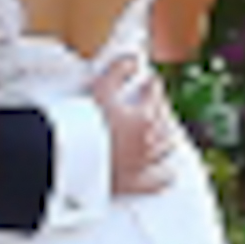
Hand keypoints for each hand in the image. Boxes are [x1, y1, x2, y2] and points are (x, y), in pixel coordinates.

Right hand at [90, 60, 175, 196]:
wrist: (75, 159)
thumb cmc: (88, 123)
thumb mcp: (101, 88)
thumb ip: (118, 70)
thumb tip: (132, 61)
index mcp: (147, 115)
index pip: (156, 93)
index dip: (152, 84)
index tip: (149, 81)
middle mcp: (152, 139)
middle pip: (164, 118)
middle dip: (160, 107)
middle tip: (152, 103)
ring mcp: (147, 162)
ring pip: (167, 145)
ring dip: (165, 134)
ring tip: (159, 129)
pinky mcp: (139, 182)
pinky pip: (161, 179)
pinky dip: (166, 173)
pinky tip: (168, 170)